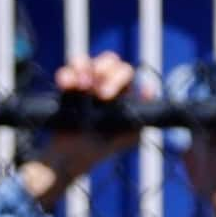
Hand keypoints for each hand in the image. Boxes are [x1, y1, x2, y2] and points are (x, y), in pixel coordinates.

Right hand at [39, 52, 142, 185]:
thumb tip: (149, 90)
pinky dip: (66, 74)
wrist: (74, 156)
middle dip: (102, 70)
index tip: (105, 96)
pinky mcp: (66, 86)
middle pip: (108, 60)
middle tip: (95, 93)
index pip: (125, 72)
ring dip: (82, 68)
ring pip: (85, 60)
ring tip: (80, 86)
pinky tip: (66, 85)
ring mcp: (84, 82)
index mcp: (122, 92)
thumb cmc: (105, 146)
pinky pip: (66, 71)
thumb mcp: (129, 135)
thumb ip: (141, 115)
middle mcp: (104, 83)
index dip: (117, 77)